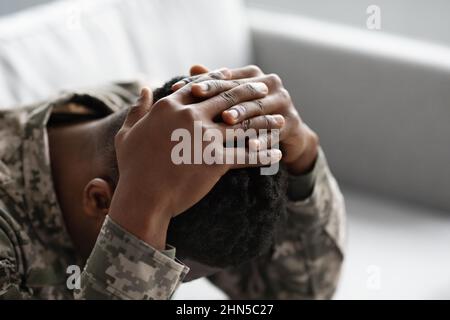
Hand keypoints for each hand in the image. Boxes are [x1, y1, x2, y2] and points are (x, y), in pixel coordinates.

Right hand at [109, 74, 282, 248]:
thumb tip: (142, 88)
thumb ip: (137, 109)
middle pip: (227, 98)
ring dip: (264, 121)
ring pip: (242, 124)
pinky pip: (246, 155)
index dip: (220, 79)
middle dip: (250, 92)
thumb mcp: (128, 133)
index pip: (201, 85)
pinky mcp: (215, 161)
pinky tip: (277, 153)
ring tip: (280, 120)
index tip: (234, 76)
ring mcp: (204, 138)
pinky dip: (264, 154)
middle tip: (266, 90)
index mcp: (169, 106)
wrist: (142, 198)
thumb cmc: (133, 168)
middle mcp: (189, 116)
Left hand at [174, 65, 318, 174]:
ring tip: (225, 122)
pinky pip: (274, 132)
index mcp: (252, 75)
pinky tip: (249, 146)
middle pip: (239, 89)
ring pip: (257, 109)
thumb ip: (215, 86)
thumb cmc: (250, 116)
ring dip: (241, 116)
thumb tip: (192, 66)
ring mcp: (283, 102)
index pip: (222, 76)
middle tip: (198, 102)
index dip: (199, 82)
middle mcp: (270, 84)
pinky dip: (261, 139)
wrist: (286, 135)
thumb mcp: (232, 102)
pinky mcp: (292, 123)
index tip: (175, 90)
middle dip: (218, 97)